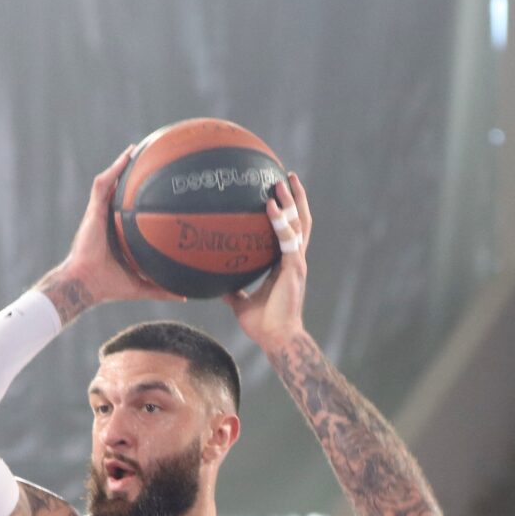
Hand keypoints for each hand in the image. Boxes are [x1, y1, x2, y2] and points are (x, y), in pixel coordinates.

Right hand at [41, 146, 185, 316]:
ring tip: (135, 151)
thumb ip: (161, 288)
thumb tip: (185, 296)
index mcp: (118, 235)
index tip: (158, 192)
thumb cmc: (109, 286)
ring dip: (121, 167)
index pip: (131, 213)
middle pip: (120, 194)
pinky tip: (126, 157)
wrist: (88, 283)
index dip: (141, 201)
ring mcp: (99, 215)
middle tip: (149, 163)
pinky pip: (103, 186)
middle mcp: (109, 222)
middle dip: (132, 178)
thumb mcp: (141, 285)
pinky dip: (114, 170)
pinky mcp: (93, 211)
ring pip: (110, 185)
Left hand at [224, 174, 309, 349]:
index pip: (291, 232)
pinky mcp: (294, 268)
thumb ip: (231, 290)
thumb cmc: (263, 324)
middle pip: (301, 221)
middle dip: (297, 197)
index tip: (282, 192)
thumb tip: (214, 283)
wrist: (276, 339)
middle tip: (288, 176)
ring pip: (298, 224)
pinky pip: (287, 239)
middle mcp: (294, 259)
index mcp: (285, 265)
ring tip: (282, 181)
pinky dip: (280, 221)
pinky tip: (270, 205)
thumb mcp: (240, 302)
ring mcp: (296, 262)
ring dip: (291, 201)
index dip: (290, 212)